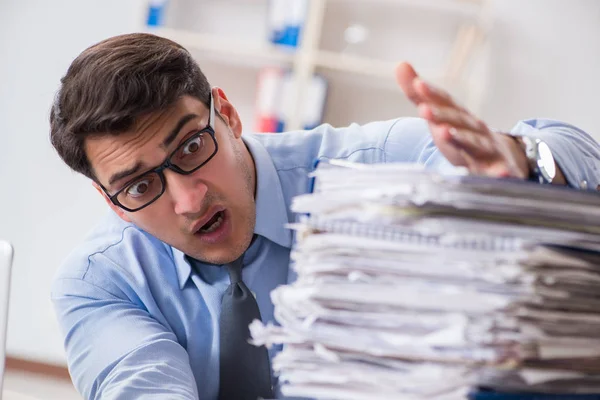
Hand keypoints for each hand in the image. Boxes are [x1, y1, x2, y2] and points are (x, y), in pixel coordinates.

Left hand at [395, 62, 528, 178]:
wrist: (501, 155)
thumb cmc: (462, 134)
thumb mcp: (439, 115)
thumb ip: (419, 95)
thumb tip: (400, 64)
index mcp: (458, 116)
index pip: (444, 102)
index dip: (432, 94)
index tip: (417, 85)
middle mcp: (473, 128)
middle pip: (457, 121)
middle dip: (441, 115)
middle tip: (424, 110)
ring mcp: (486, 148)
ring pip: (474, 143)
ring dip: (462, 138)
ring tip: (445, 133)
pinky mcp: (497, 169)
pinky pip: (498, 172)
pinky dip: (501, 173)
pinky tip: (500, 174)